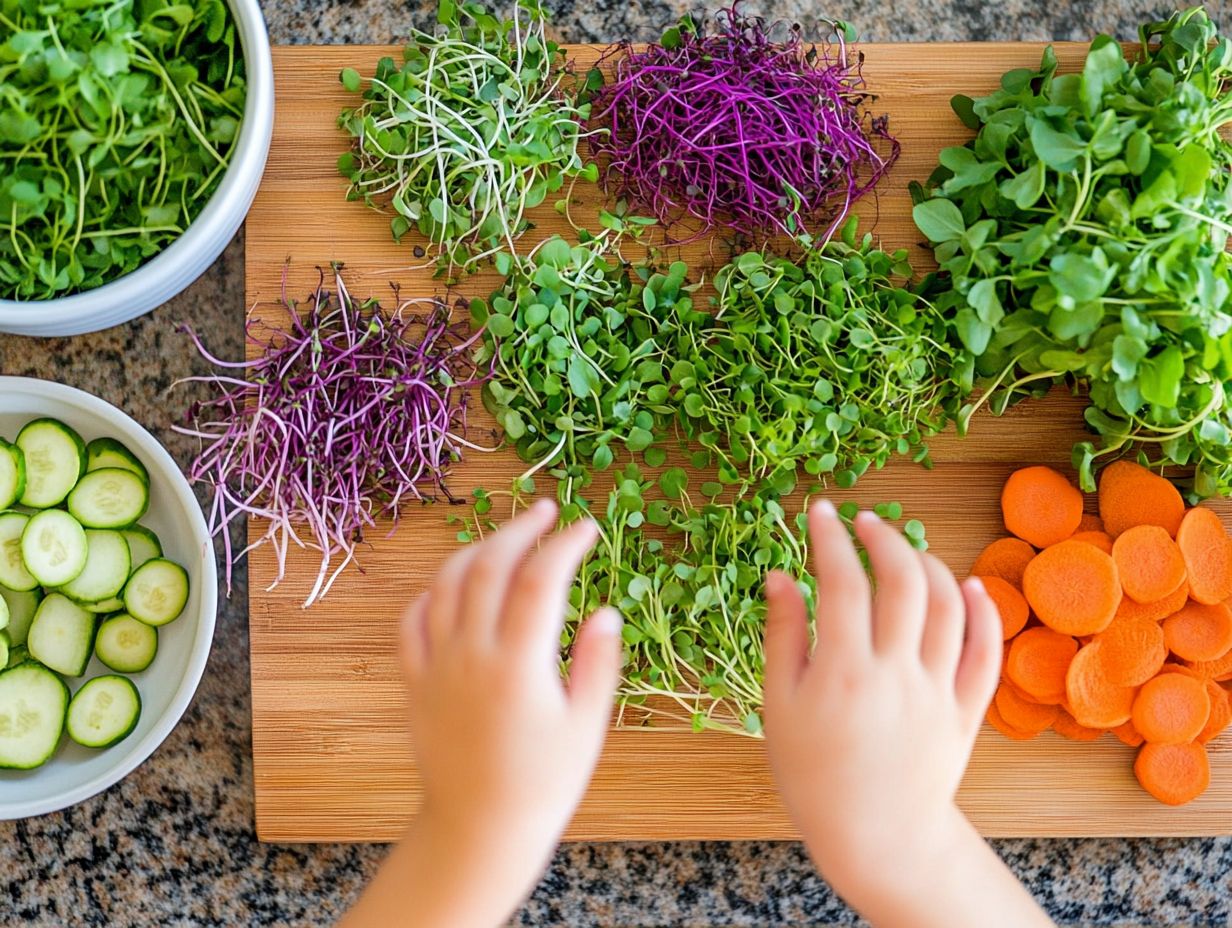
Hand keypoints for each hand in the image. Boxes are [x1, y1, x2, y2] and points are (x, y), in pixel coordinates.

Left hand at [341, 500, 621, 927]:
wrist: (478, 830)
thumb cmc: (542, 784)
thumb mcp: (585, 727)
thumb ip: (597, 664)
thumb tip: (604, 610)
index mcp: (519, 666)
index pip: (541, 581)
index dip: (565, 544)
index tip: (586, 528)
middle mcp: (471, 656)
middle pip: (490, 566)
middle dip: (520, 528)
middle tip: (547, 510)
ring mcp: (436, 666)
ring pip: (447, 584)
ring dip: (478, 548)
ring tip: (508, 535)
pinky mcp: (415, 682)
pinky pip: (413, 620)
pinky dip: (434, 590)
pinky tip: (456, 582)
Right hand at [764, 501, 1051, 927]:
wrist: (876, 838)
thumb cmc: (814, 775)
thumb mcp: (781, 706)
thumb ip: (784, 636)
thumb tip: (780, 575)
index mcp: (843, 671)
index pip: (841, 582)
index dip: (829, 538)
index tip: (818, 512)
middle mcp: (896, 673)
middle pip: (901, 581)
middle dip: (882, 538)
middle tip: (863, 521)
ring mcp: (937, 690)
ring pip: (947, 606)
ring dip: (928, 564)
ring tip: (904, 549)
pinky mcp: (966, 710)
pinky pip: (985, 652)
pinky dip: (983, 612)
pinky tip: (971, 584)